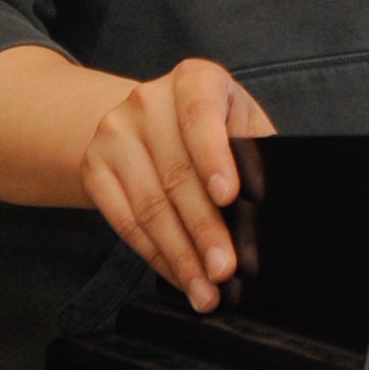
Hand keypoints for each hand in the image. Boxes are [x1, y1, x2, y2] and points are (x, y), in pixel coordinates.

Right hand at [83, 57, 278, 309]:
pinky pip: (124, 222)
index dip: (214, 158)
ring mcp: (114, 134)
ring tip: (205, 290)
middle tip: (225, 269)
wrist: (142, 120)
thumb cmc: (211, 126)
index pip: (201, 116)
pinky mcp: (94, 168)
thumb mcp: (238, 121)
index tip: (230, 196)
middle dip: (204, 229)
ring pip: (149, 206)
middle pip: (177, 175)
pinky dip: (156, 256)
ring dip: (180, 256)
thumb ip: (254, 149)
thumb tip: (274, 201)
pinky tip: (178, 277)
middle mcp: (148, 101)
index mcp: (194, 80)